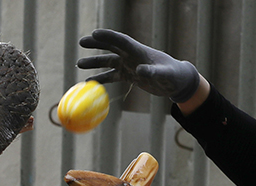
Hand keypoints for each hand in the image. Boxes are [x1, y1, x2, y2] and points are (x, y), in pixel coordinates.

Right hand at [77, 29, 200, 102]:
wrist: (177, 82)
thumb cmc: (173, 75)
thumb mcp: (165, 74)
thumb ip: (153, 72)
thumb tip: (139, 71)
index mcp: (139, 51)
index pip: (121, 40)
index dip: (108, 36)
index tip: (95, 33)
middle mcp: (132, 56)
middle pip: (111, 47)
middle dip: (96, 44)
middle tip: (81, 42)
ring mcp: (129, 65)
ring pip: (108, 62)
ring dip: (94, 63)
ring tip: (78, 64)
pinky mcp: (130, 76)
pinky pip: (112, 76)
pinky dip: (101, 79)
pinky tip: (89, 82)